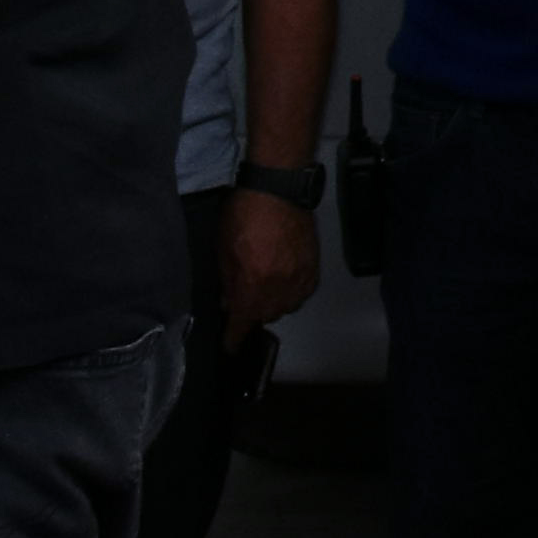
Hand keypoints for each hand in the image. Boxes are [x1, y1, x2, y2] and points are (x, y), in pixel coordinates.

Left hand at [223, 186, 319, 337]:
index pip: (243, 323)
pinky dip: (292, 292)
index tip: (229, 346)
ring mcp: (300, 279)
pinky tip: (283, 280)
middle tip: (243, 300)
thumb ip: (228, 283)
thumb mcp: (223, 251)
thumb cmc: (243, 216)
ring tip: (265, 289)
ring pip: (287, 307)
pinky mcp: (314, 268)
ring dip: (274, 304)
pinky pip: (303, 293)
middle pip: (267, 316)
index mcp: (252, 286)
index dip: (234, 338)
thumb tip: (229, 304)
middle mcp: (279, 288)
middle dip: (253, 314)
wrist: (279, 191)